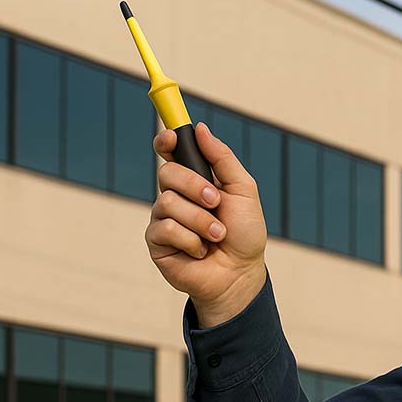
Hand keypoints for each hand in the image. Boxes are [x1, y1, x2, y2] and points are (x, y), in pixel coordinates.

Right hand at [146, 122, 267, 327]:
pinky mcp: (156, 242)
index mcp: (194, 181)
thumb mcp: (243, 190)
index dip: (166, 141)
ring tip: (217, 235)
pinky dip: (190, 239)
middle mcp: (175, 196)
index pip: (170, 153)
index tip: (171, 136)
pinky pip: (164, 228)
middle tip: (216, 202)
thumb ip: (222, 159)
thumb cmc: (244, 233)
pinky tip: (200, 251)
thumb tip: (201, 128)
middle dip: (195, 187)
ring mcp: (163, 218)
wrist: (241, 273)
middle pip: (167, 173)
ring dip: (200, 220)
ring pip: (167, 202)